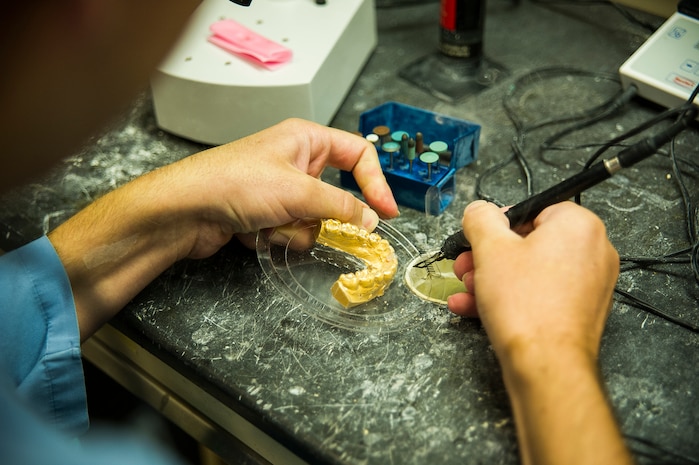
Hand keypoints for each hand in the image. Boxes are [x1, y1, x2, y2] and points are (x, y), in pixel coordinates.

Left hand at [50, 118, 397, 338]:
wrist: (184, 211)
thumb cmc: (235, 183)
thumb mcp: (299, 192)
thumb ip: (342, 207)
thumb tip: (371, 221)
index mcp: (306, 139)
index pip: (357, 155)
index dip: (376, 182)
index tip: (387, 213)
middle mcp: (295, 161)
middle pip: (335, 194)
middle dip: (324, 215)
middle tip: (323, 227)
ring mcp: (279, 190)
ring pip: (315, 219)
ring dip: (297, 229)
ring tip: (270, 224)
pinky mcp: (265, 215)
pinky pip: (292, 231)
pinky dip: (278, 237)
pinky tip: (254, 232)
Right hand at [447, 201, 631, 464]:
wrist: (546, 365)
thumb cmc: (526, 306)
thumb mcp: (489, 248)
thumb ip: (480, 218)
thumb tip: (479, 210)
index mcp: (578, 225)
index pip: (533, 209)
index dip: (498, 226)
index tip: (477, 240)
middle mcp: (593, 251)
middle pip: (529, 243)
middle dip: (488, 257)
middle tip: (466, 267)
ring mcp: (590, 285)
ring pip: (530, 272)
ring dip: (492, 280)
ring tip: (467, 291)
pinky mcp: (580, 312)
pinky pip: (539, 295)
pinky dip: (510, 298)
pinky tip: (474, 307)